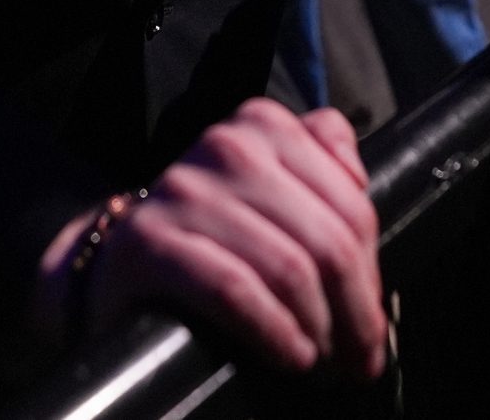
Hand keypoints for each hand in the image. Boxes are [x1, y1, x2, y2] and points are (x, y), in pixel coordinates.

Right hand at [36, 100, 386, 378]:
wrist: (116, 264)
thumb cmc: (213, 236)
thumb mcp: (272, 189)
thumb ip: (324, 171)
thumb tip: (363, 190)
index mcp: (266, 125)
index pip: (350, 205)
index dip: (371, 274)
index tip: (373, 327)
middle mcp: (227, 145)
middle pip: (326, 239)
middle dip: (355, 312)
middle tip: (360, 360)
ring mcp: (185, 190)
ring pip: (287, 267)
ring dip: (319, 329)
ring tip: (326, 365)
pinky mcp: (150, 241)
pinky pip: (233, 290)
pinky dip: (273, 331)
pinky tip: (292, 356)